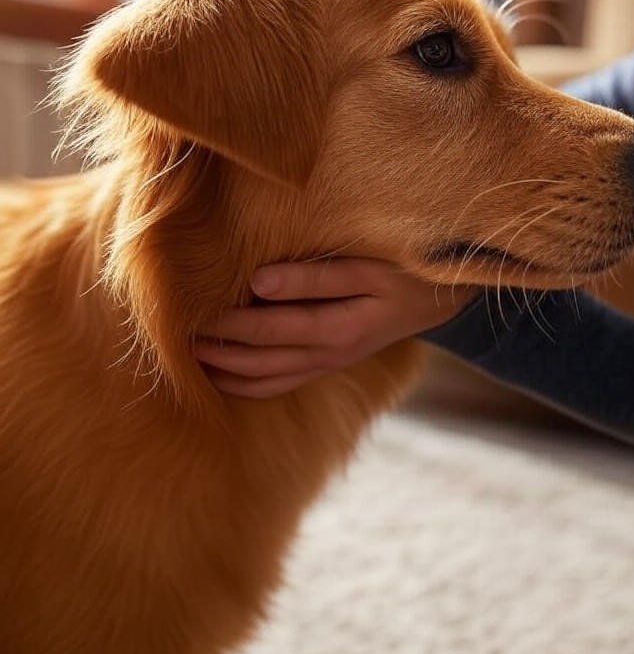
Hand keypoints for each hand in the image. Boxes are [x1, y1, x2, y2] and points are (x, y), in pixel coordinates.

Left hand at [195, 257, 477, 397]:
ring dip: (224, 372)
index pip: (268, 330)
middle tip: (173, 336)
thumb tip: (258, 283)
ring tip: (186, 359)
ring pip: (266, 379)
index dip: (227, 323)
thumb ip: (315, 277)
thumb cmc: (404, 270)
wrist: (440, 297)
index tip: (189, 309)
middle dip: (215, 349)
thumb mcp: (368, 268)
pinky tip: (221, 377)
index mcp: (338, 330)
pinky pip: (281, 384)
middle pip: (259, 360)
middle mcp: (330, 355)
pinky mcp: (328, 363)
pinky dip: (248, 385)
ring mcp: (328, 364)